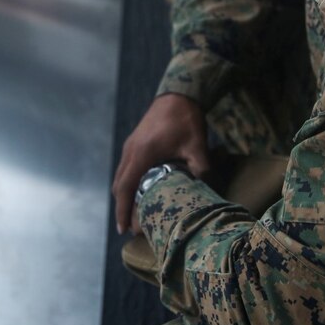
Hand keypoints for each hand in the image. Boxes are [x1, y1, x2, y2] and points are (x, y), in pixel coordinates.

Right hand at [112, 93, 208, 234]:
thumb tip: (205, 192)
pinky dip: (128, 183)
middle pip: (119, 186)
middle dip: (122, 208)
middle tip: (132, 229)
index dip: (123, 211)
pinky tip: (140, 191)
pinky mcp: (134, 143)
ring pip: (120, 177)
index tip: (124, 230)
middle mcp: (131, 151)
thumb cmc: (186, 119)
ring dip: (125, 196)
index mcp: (142, 154)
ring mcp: (130, 146)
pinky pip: (125, 168)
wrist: (179, 94)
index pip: (126, 188)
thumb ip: (200, 169)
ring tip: (135, 214)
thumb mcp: (197, 146)